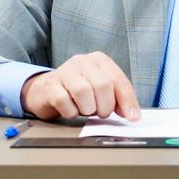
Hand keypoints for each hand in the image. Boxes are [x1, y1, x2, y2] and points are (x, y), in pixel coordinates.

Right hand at [20, 52, 140, 120]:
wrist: (46, 91)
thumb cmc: (77, 91)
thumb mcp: (100, 91)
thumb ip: (117, 99)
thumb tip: (132, 114)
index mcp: (99, 60)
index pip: (118, 80)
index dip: (127, 101)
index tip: (133, 117)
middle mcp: (82, 61)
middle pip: (102, 85)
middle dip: (105, 106)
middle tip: (101, 113)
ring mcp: (64, 71)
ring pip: (83, 92)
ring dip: (88, 109)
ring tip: (85, 110)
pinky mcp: (50, 85)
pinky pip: (64, 101)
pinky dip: (71, 112)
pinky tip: (71, 110)